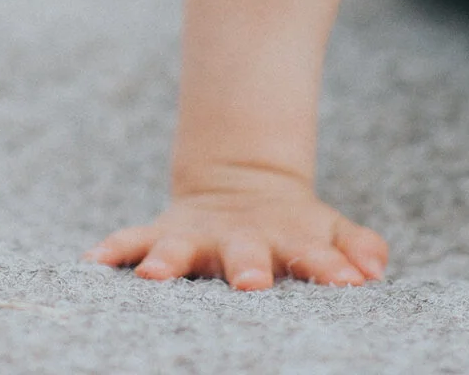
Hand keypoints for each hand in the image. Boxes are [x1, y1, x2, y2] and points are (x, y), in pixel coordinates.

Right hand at [86, 168, 387, 290]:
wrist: (241, 183)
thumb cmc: (293, 226)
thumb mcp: (328, 230)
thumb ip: (356, 247)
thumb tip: (375, 270)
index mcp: (286, 240)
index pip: (313, 256)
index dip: (329, 269)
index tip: (347, 282)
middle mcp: (240, 239)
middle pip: (245, 254)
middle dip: (248, 268)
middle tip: (252, 284)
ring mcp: (198, 236)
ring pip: (180, 247)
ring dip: (168, 261)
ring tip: (152, 277)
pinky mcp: (163, 234)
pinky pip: (132, 240)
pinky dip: (113, 249)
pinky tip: (93, 262)